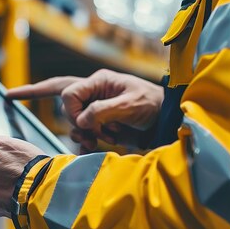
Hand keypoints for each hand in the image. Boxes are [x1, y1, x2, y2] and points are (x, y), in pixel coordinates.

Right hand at [7, 69, 163, 151]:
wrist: (166, 121)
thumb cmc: (153, 105)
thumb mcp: (131, 105)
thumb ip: (103, 110)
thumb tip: (81, 120)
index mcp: (99, 81)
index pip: (68, 92)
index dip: (71, 111)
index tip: (85, 125)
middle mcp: (94, 92)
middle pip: (63, 99)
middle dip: (70, 119)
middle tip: (89, 133)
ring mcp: (96, 109)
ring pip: (73, 121)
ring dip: (83, 134)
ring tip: (101, 141)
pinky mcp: (100, 124)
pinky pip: (81, 133)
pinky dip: (85, 142)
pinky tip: (95, 147)